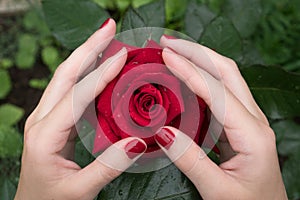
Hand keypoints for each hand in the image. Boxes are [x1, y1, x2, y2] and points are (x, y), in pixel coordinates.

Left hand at [15, 19, 145, 199]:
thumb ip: (109, 166)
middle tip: (109, 28)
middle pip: (66, 73)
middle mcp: (41, 120)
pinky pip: (69, 88)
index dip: (102, 74)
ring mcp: (45, 117)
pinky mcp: (52, 119)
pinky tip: (100, 66)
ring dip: (87, 54)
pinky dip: (86, 72)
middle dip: (88, 47)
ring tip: (107, 40)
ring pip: (66, 77)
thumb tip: (138, 141)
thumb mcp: (80, 190)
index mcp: (45, 135)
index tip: (123, 56)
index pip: (78, 95)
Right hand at [155, 36, 287, 198]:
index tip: (166, 56)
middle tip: (168, 44)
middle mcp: (253, 121)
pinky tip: (184, 78)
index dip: (190, 71)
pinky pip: (219, 94)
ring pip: (225, 78)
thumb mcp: (219, 191)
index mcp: (253, 134)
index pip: (217, 92)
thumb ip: (190, 161)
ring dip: (199, 61)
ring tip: (173, 54)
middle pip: (227, 72)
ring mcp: (247, 121)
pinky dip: (200, 80)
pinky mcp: (237, 126)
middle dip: (197, 52)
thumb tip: (162, 131)